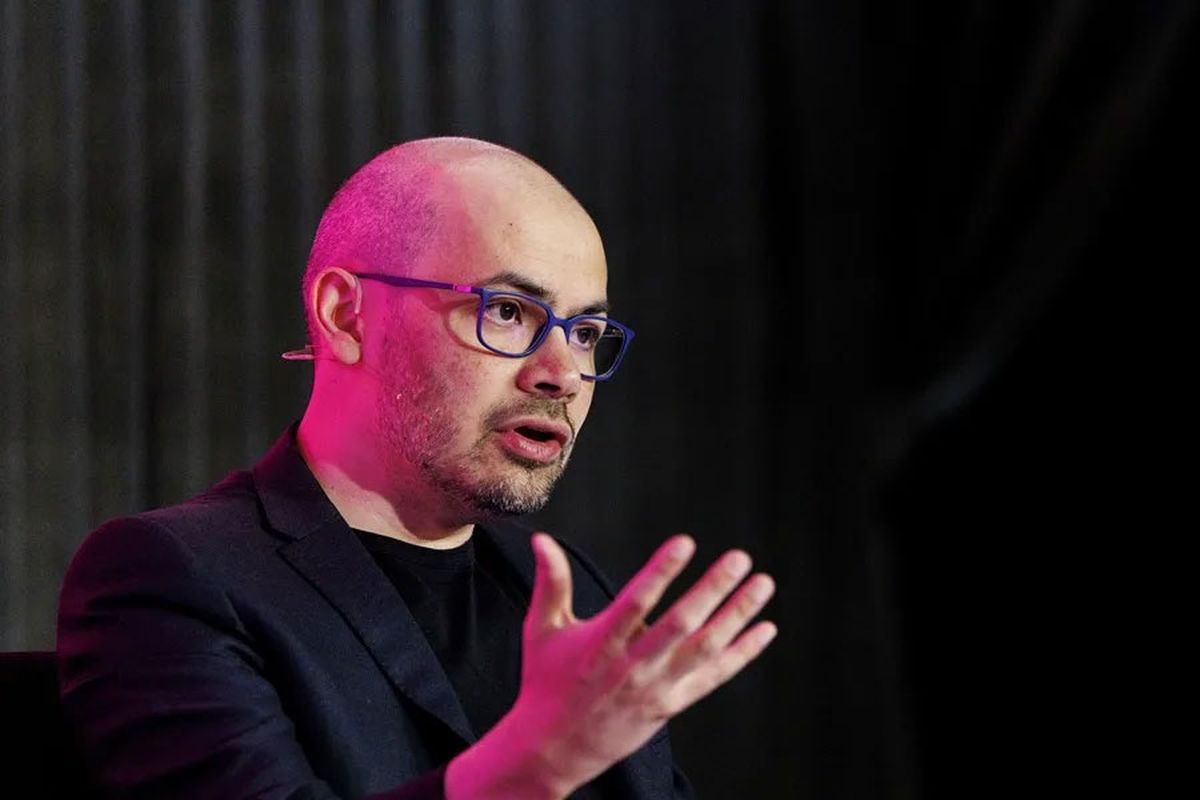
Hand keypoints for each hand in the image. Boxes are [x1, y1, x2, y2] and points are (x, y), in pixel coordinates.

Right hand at [447, 533, 775, 798]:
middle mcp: (633, 665)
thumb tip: (542, 539)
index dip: (661, 571)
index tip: (685, 542)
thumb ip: (551, 582)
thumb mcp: (541, 629)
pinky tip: (765, 628)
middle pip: (681, 625)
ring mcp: (656, 687)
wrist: (555, 747)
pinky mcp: (671, 704)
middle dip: (713, 590)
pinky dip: (742, 653)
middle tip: (740, 558)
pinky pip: (714, 677)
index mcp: (601, 642)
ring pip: (705, 649)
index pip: (636, 602)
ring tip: (763, 584)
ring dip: (737, 615)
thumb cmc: (547, 680)